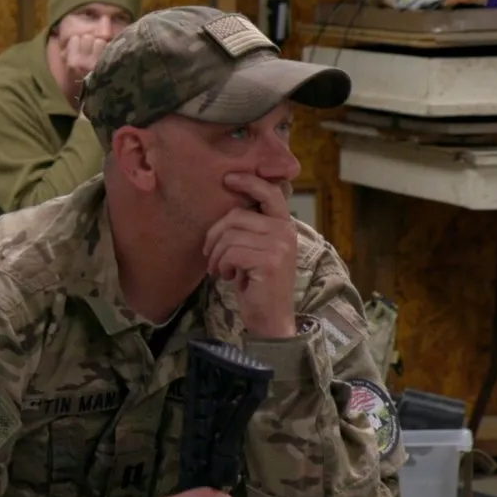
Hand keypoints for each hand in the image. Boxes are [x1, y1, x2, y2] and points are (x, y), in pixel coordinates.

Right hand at [62, 33, 109, 100]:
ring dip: (101, 45)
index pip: (74, 39)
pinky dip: (110, 49)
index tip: (80, 46)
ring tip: (100, 53)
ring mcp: (97, 61)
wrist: (95, 101)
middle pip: (87, 37)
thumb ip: (68, 56)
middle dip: (90, 42)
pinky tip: (108, 55)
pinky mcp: (109, 63)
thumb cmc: (79, 86)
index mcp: (71, 63)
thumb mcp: (69, 71)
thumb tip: (74, 40)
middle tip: (91, 49)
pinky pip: (110, 47)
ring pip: (99, 41)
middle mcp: (83, 61)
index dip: (78, 41)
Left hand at [204, 173, 298, 337]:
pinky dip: (222, 266)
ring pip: (229, 236)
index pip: (270, 193)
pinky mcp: (269, 261)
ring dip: (216, 256)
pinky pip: (230, 253)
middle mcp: (285, 231)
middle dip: (215, 236)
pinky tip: (228, 277)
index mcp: (284, 225)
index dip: (249, 182)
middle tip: (211, 256)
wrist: (270, 317)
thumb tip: (227, 211)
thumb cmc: (257, 283)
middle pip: (236, 216)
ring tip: (221, 270)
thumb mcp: (256, 250)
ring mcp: (279, 246)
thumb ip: (249, 229)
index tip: (228, 178)